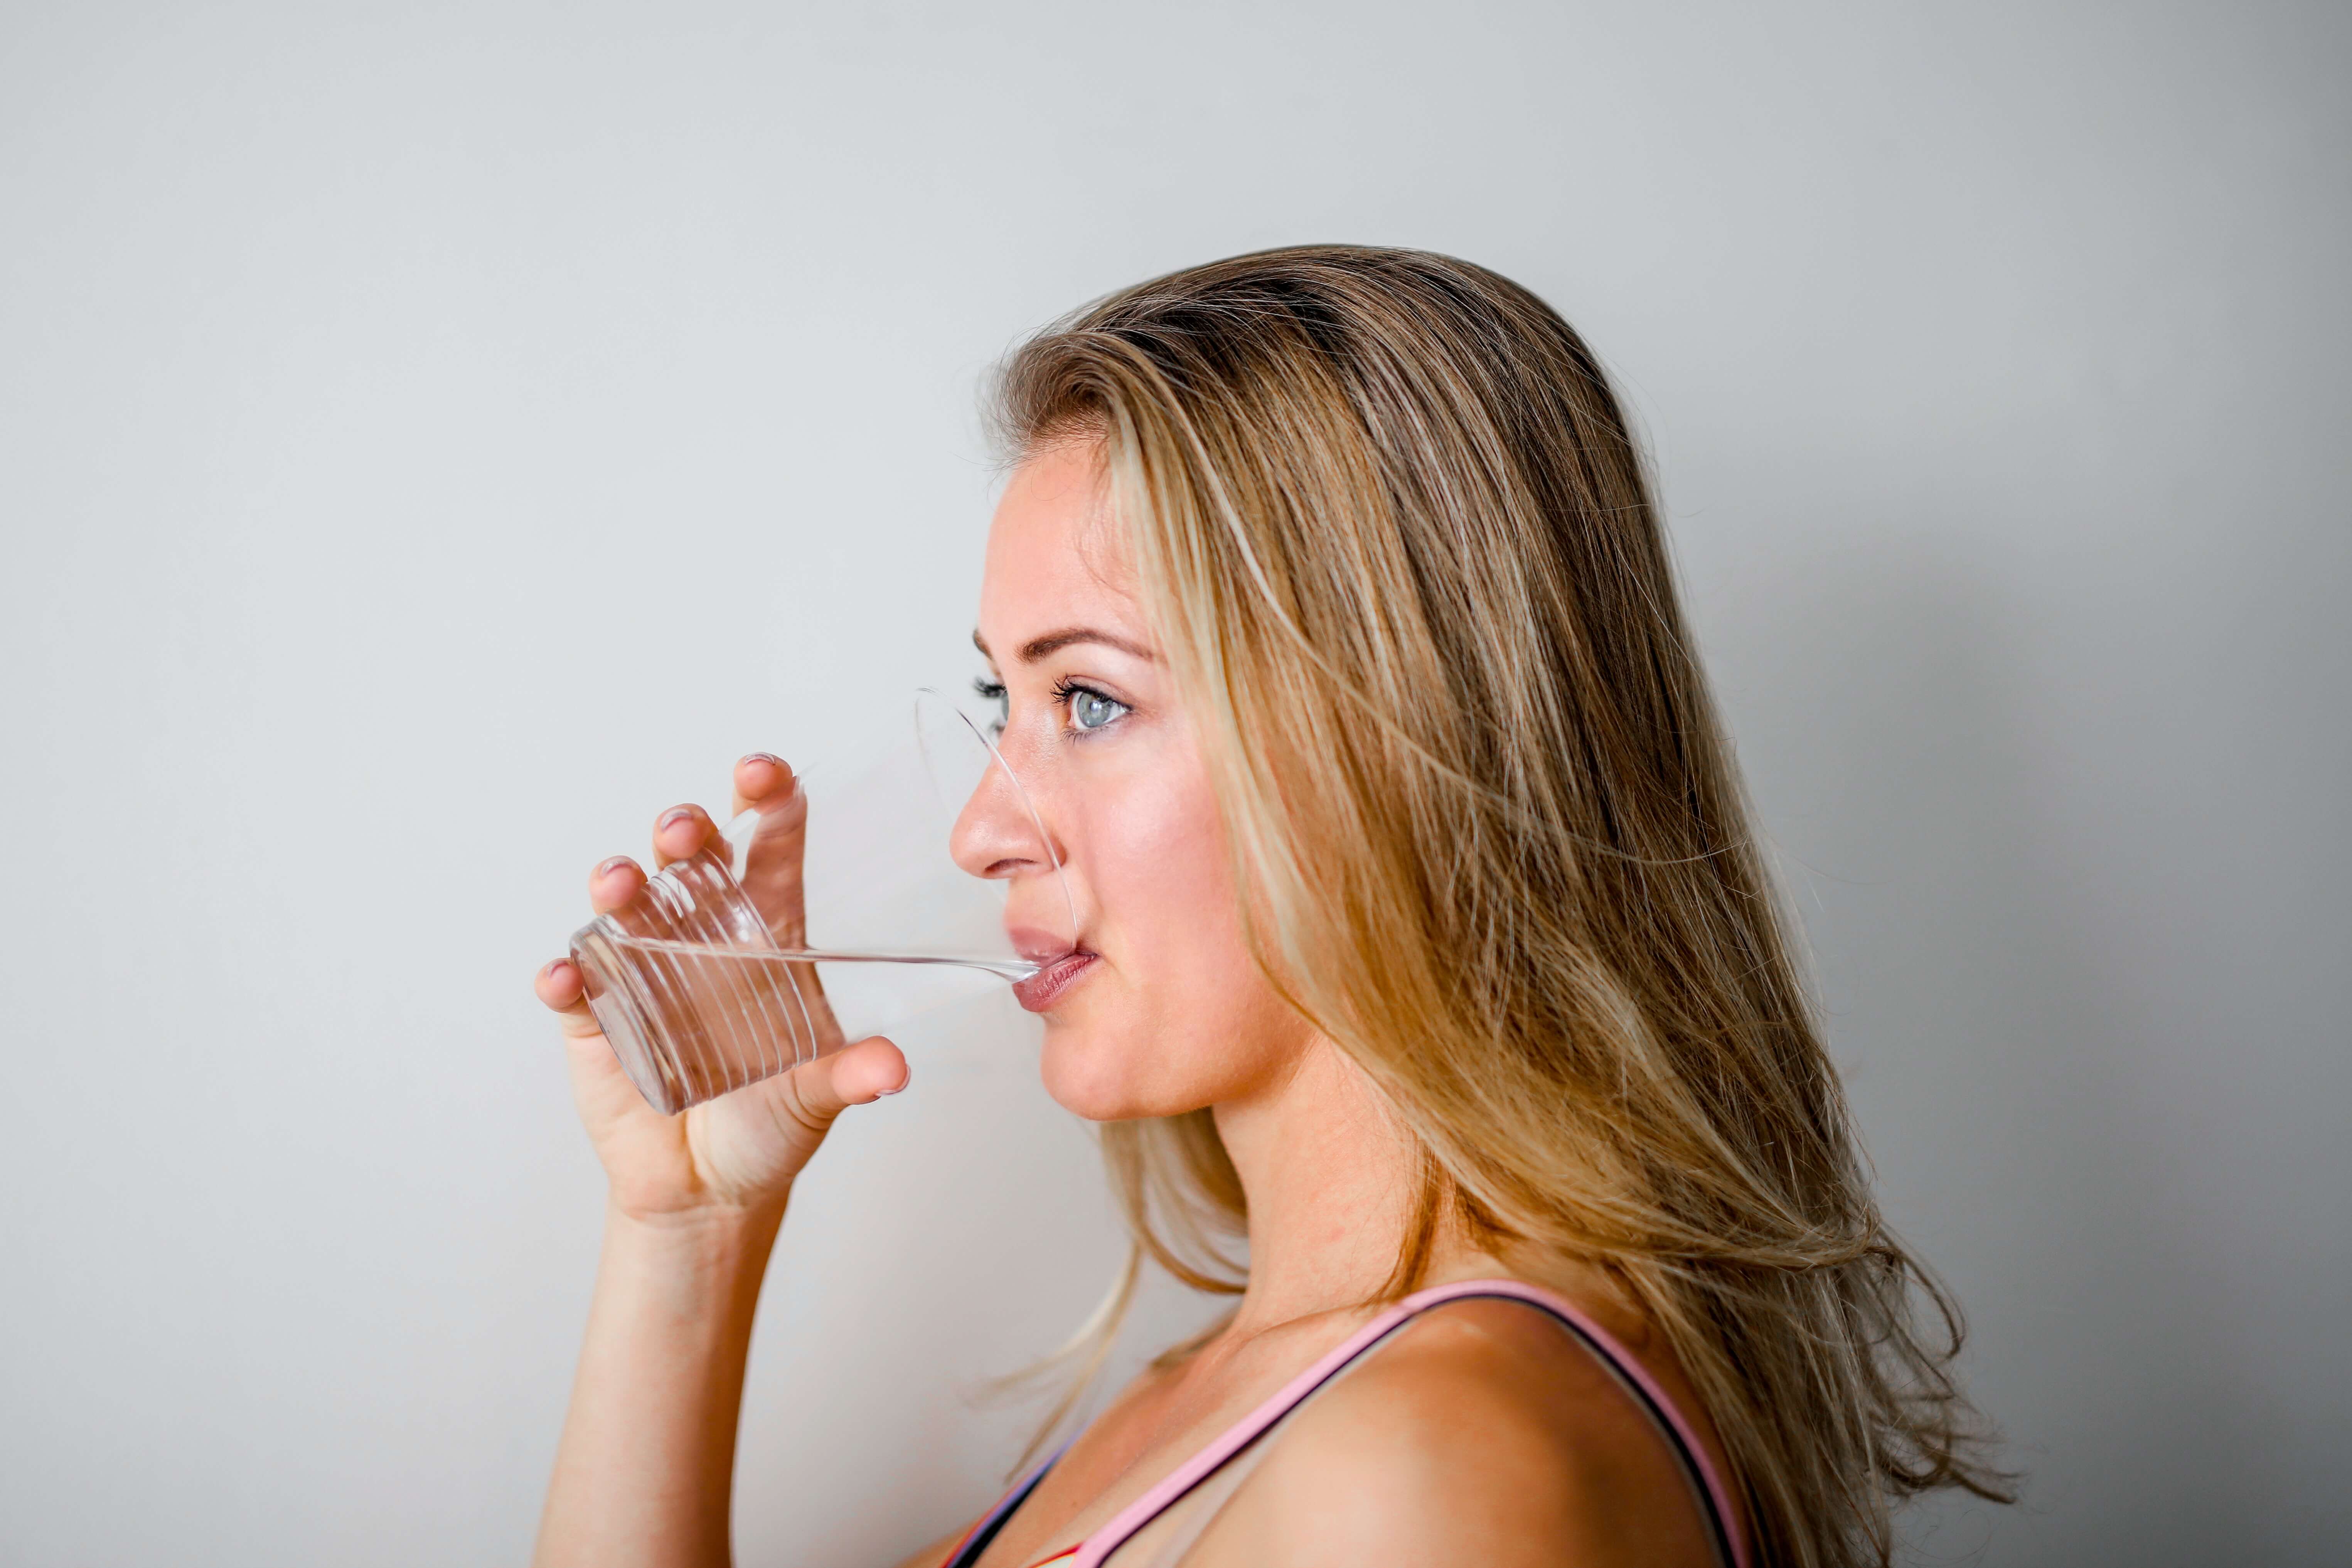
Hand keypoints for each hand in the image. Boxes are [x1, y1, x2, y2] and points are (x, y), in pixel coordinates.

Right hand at [534, 753, 908, 1222]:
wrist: (711, 1188)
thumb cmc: (770, 1123)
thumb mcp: (817, 1097)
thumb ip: (851, 1077)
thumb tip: (892, 1069)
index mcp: (766, 937)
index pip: (768, 851)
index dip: (766, 803)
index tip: (763, 773)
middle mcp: (702, 938)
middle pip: (690, 861)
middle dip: (684, 832)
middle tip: (685, 832)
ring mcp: (642, 972)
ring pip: (625, 908)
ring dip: (620, 888)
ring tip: (620, 886)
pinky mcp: (595, 1020)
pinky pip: (574, 987)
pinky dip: (566, 977)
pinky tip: (565, 976)